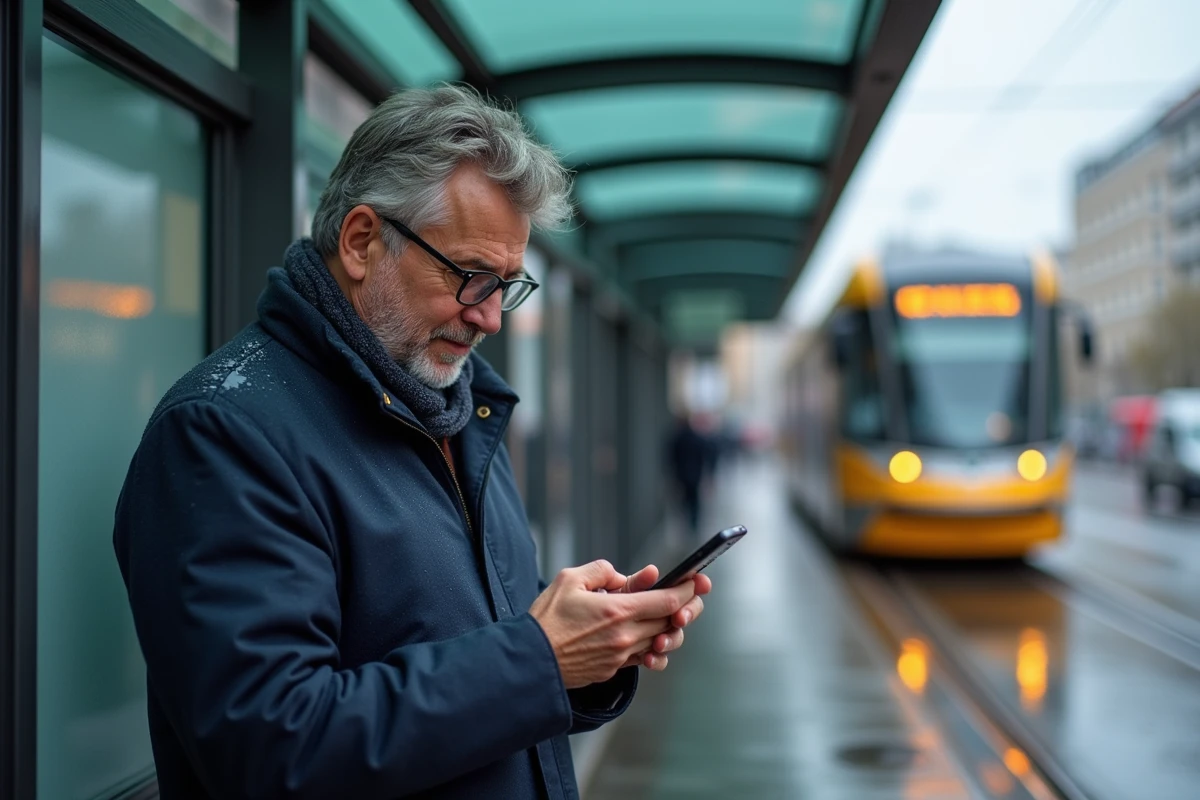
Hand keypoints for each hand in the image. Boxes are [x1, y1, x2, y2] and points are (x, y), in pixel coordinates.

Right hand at [529, 560, 696, 688]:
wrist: (531, 661)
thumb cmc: (546, 619)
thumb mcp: (570, 580)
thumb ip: (602, 571)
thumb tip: (627, 576)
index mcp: (618, 611)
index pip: (667, 601)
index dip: (687, 590)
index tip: (696, 582)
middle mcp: (625, 637)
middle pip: (670, 622)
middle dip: (684, 608)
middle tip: (690, 597)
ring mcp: (621, 657)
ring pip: (659, 641)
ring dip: (668, 628)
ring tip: (669, 615)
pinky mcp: (613, 669)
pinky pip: (643, 657)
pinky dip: (651, 645)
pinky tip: (648, 637)